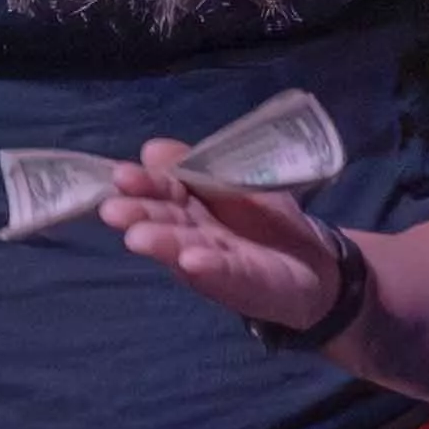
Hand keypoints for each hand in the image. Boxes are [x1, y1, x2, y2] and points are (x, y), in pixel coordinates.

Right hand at [105, 143, 350, 333]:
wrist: (315, 267)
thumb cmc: (267, 221)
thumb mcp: (235, 181)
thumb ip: (196, 165)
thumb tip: (152, 148)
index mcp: (191, 204)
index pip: (162, 190)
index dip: (142, 183)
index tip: (120, 176)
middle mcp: (194, 233)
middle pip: (164, 221)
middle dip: (139, 215)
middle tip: (113, 211)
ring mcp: (215, 259)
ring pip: (184, 248)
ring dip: (161, 242)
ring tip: (138, 238)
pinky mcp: (242, 281)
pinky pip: (223, 271)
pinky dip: (207, 266)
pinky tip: (190, 259)